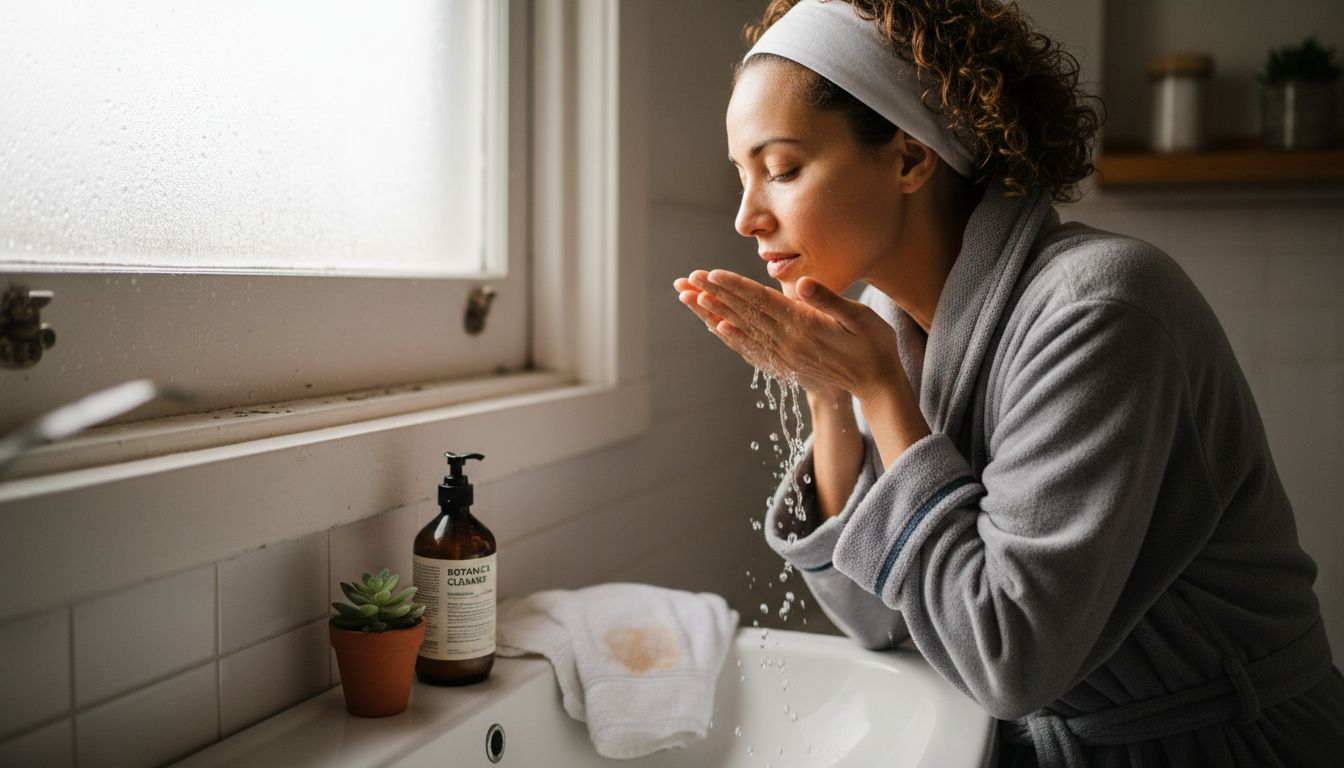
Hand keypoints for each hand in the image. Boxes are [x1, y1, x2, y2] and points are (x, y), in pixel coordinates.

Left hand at [673, 269, 901, 400]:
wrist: (876, 384)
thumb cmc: (874, 344)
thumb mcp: (860, 317)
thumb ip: (830, 300)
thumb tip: (802, 284)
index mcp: (804, 326)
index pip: (762, 301)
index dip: (736, 286)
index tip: (711, 273)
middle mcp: (787, 342)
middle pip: (744, 313)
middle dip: (715, 293)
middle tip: (688, 278)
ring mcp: (783, 355)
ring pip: (742, 329)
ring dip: (714, 311)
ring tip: (691, 297)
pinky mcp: (784, 363)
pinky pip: (750, 348)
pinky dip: (731, 336)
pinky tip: (716, 327)